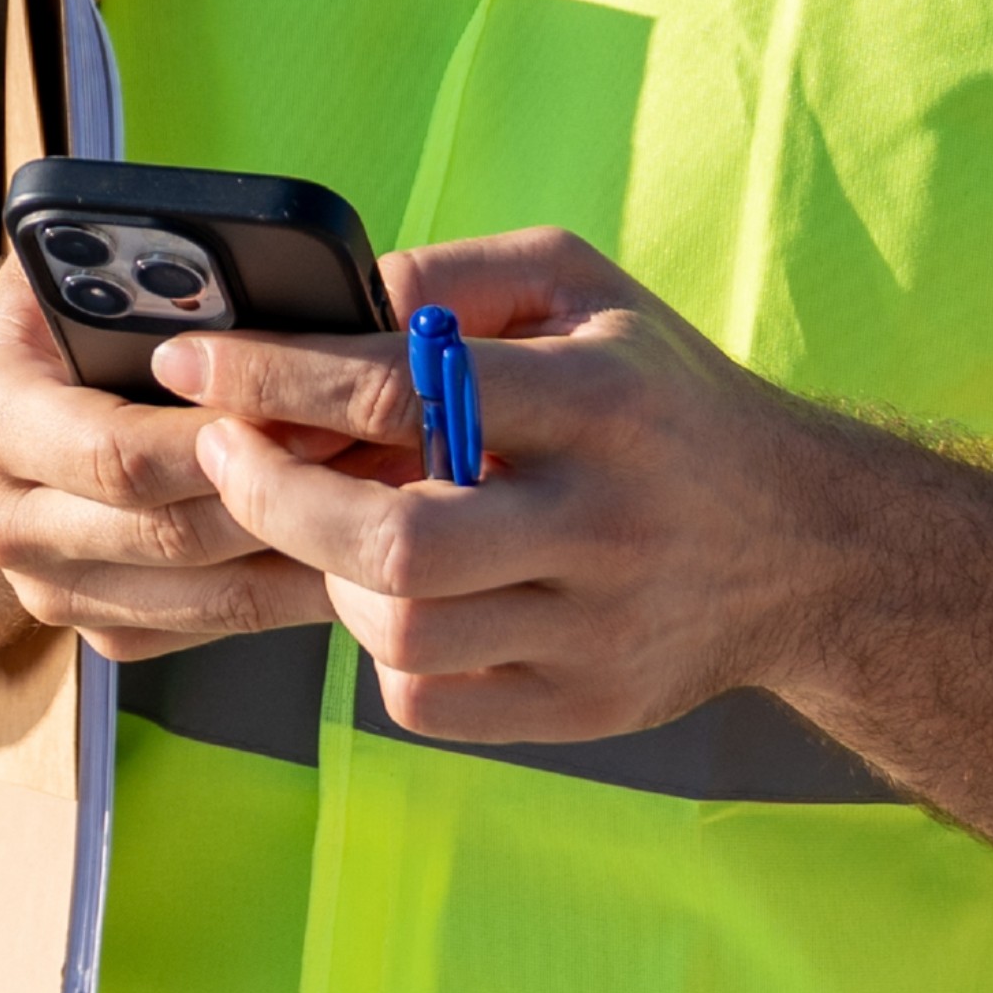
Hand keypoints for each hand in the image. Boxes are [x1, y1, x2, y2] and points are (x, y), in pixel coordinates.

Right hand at [0, 248, 400, 660]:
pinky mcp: (100, 629)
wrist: (9, 390)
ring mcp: (48, 589)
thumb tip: (265, 275)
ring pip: (201, 597)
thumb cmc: (67, 307)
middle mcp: (5, 519)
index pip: (122, 453)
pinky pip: (207, 627)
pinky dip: (284, 590)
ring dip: (301, 552)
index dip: (227, 436)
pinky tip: (348, 546)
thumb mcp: (85, 262)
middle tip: (375, 459)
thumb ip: (155, 271)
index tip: (317, 410)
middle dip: (282, 495)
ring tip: (385, 501)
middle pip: (170, 534)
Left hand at [160, 228, 853, 743]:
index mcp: (599, 395)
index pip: (401, 387)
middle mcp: (602, 518)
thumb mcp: (581, 287)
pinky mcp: (583, 710)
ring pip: (399, 629)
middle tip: (224, 455)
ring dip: (330, 571)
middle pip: (390, 540)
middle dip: (274, 498)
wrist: (801, 541)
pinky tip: (400, 591)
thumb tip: (327, 306)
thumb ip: (452, 282)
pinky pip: (429, 698)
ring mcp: (594, 628)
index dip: (275, 378)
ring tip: (331, 520)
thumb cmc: (662, 390)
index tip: (190, 361)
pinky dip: (385, 646)